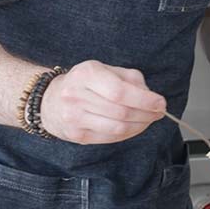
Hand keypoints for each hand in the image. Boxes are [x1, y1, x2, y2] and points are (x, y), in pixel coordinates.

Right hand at [41, 61, 165, 144]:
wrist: (49, 101)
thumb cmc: (84, 83)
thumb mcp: (105, 70)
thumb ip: (130, 80)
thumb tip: (152, 97)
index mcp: (86, 74)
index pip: (120, 91)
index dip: (144, 100)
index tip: (160, 103)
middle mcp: (76, 95)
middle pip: (121, 112)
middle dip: (146, 114)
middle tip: (158, 113)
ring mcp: (74, 117)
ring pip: (117, 128)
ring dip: (139, 126)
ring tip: (148, 120)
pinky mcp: (77, 135)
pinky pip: (110, 138)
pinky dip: (128, 134)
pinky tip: (133, 127)